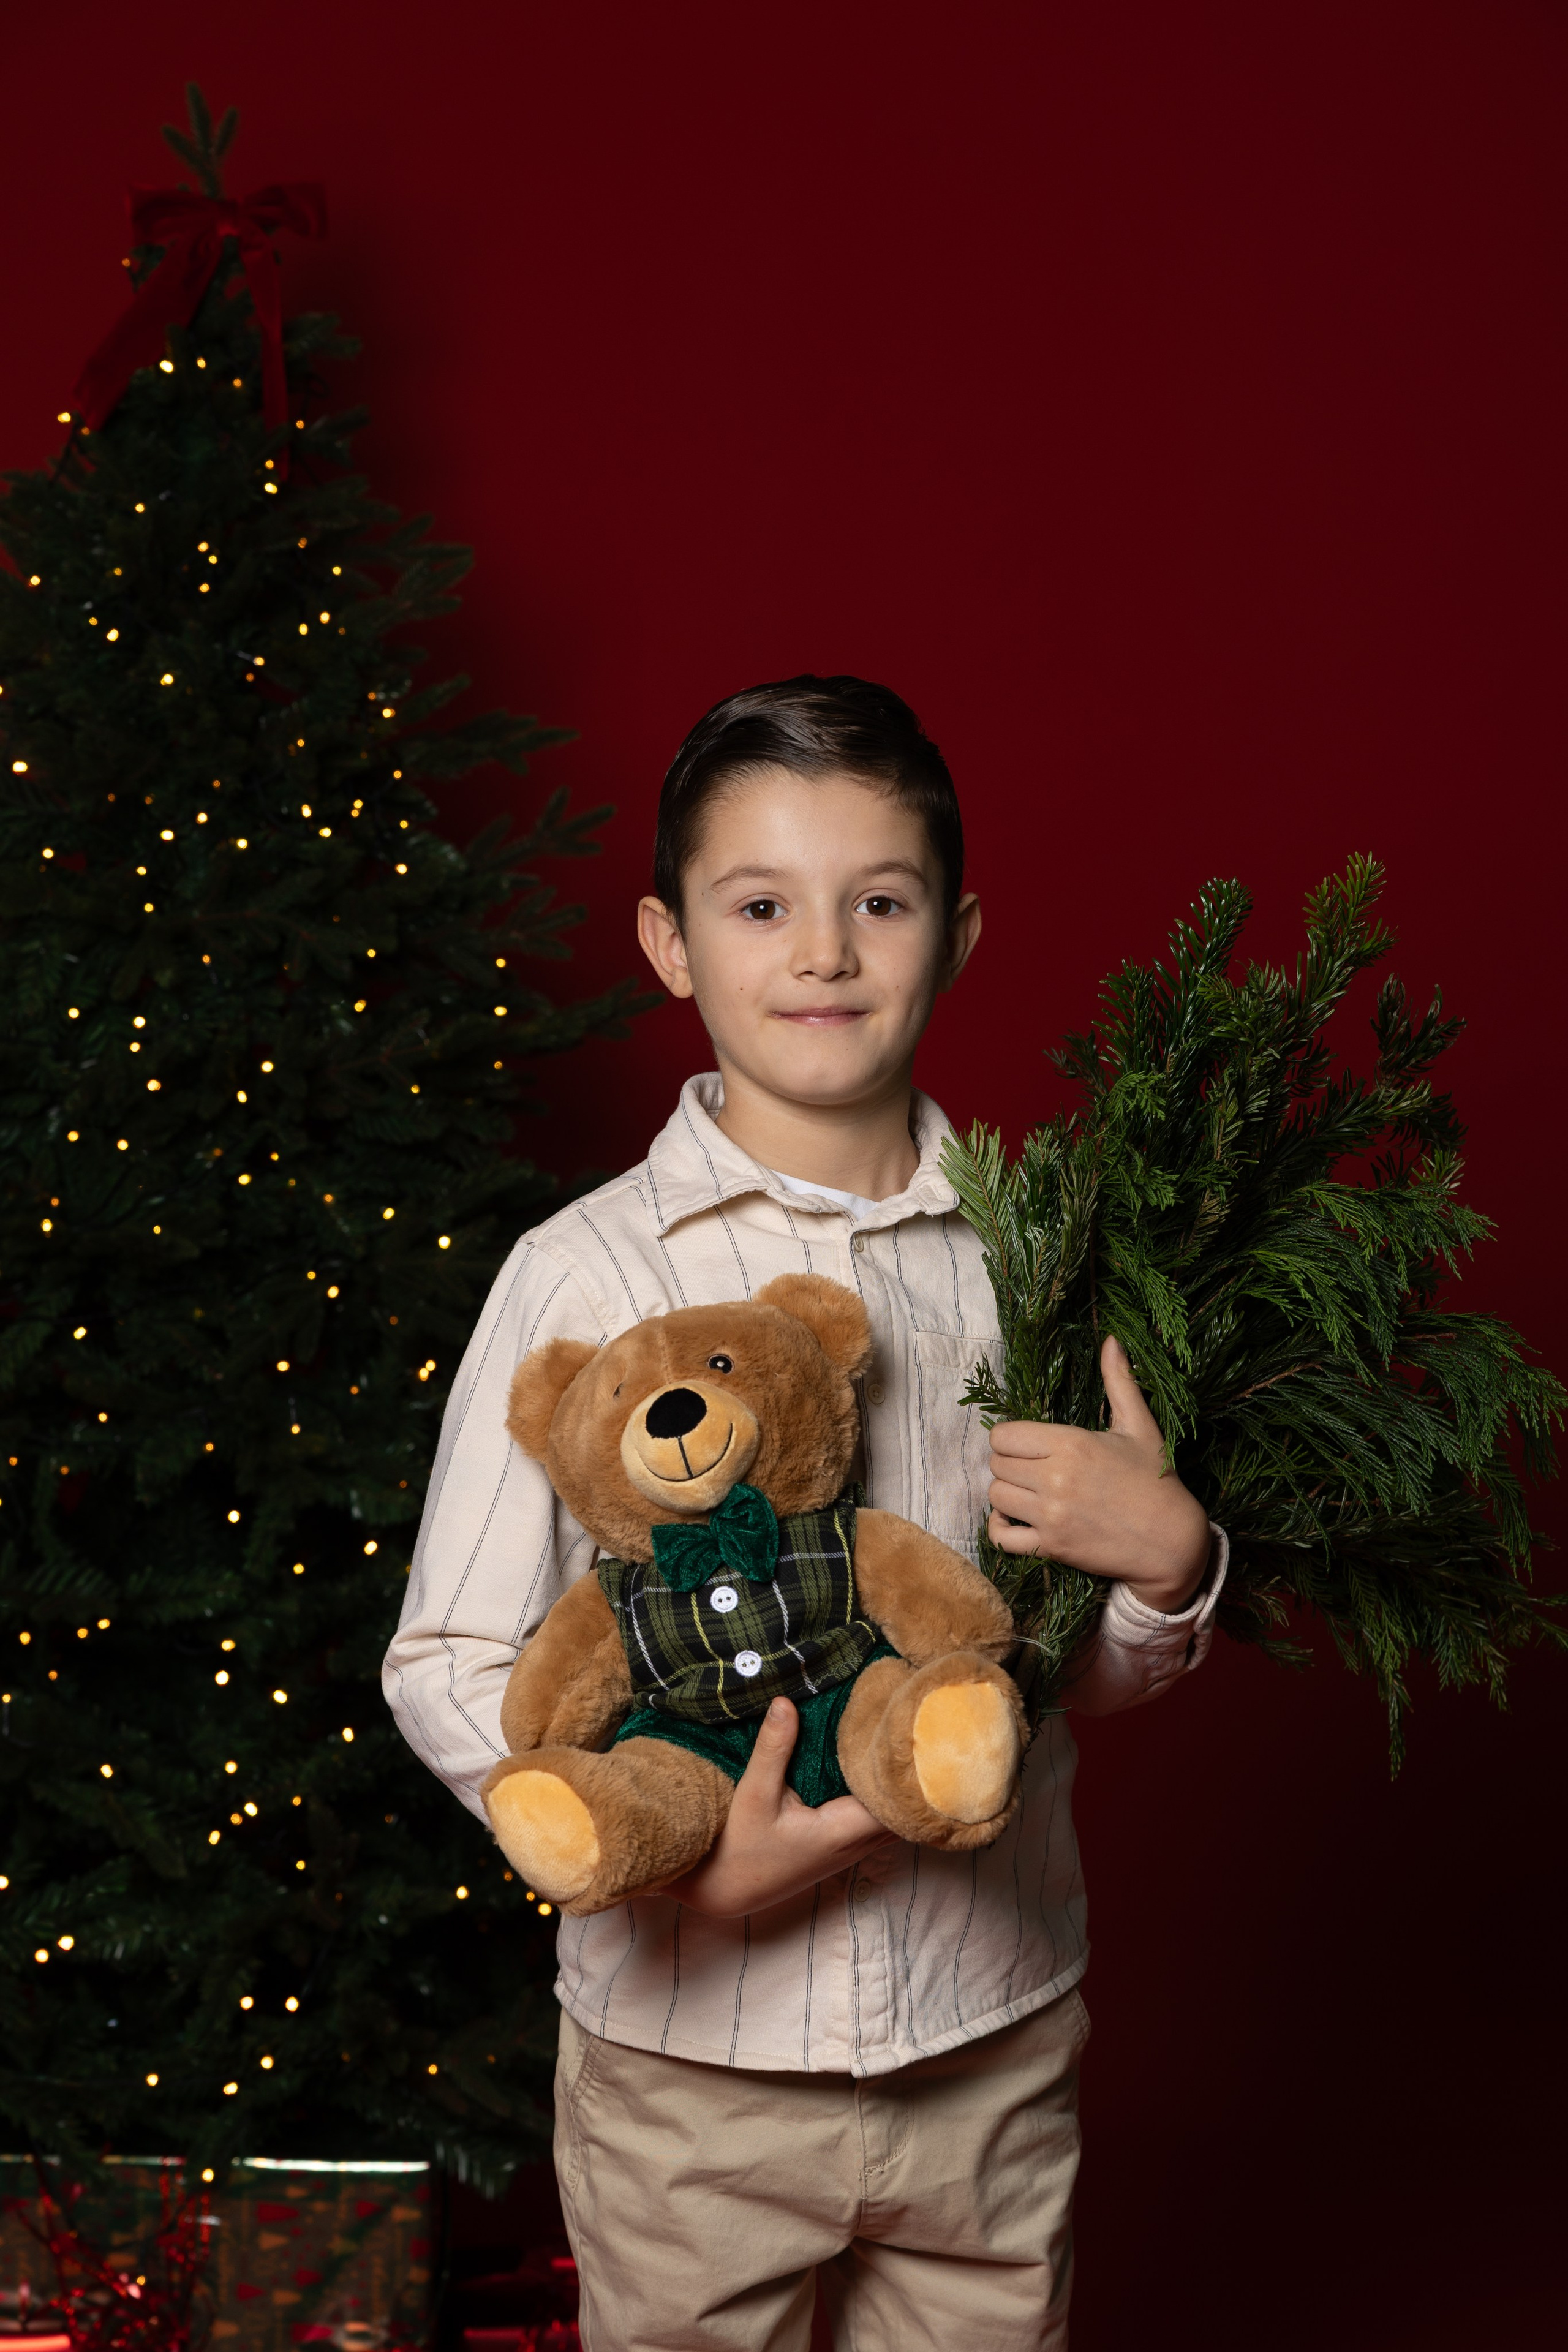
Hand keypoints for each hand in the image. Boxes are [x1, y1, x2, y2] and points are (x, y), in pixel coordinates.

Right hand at [656, 1697, 893, 1917]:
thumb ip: (774, 1748)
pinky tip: (872, 1768)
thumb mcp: (754, 1794)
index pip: (898, 1800)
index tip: (904, 1729)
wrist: (727, 1890)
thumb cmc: (740, 1848)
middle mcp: (857, 1843)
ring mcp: (854, 1848)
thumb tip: (786, 1702)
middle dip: (908, 1770)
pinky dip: (883, 1795)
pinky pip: (879, 1818)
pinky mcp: (845, 1846)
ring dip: (896, 1783)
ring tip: (894, 1739)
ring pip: (895, 1814)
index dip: (908, 1768)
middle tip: (903, 1723)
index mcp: (843, 1831)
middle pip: (905, 1806)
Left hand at [987, 1334, 1211, 1611]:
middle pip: (996, 1464)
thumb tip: (1113, 1339)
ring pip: (995, 1497)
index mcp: (1072, 1443)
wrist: (1173, 1541)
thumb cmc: (1156, 1480)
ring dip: (1006, 1493)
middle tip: (1030, 1467)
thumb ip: (1119, 1381)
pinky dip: (1000, 1528)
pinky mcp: (1051, 1547)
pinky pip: (1000, 1537)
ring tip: (1027, 1491)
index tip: (1027, 1444)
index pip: (1003, 1435)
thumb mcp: (1139, 1426)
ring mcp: (1051, 1515)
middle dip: (1009, 1464)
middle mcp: (1055, 1478)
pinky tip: (1015, 1519)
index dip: (1010, 1438)